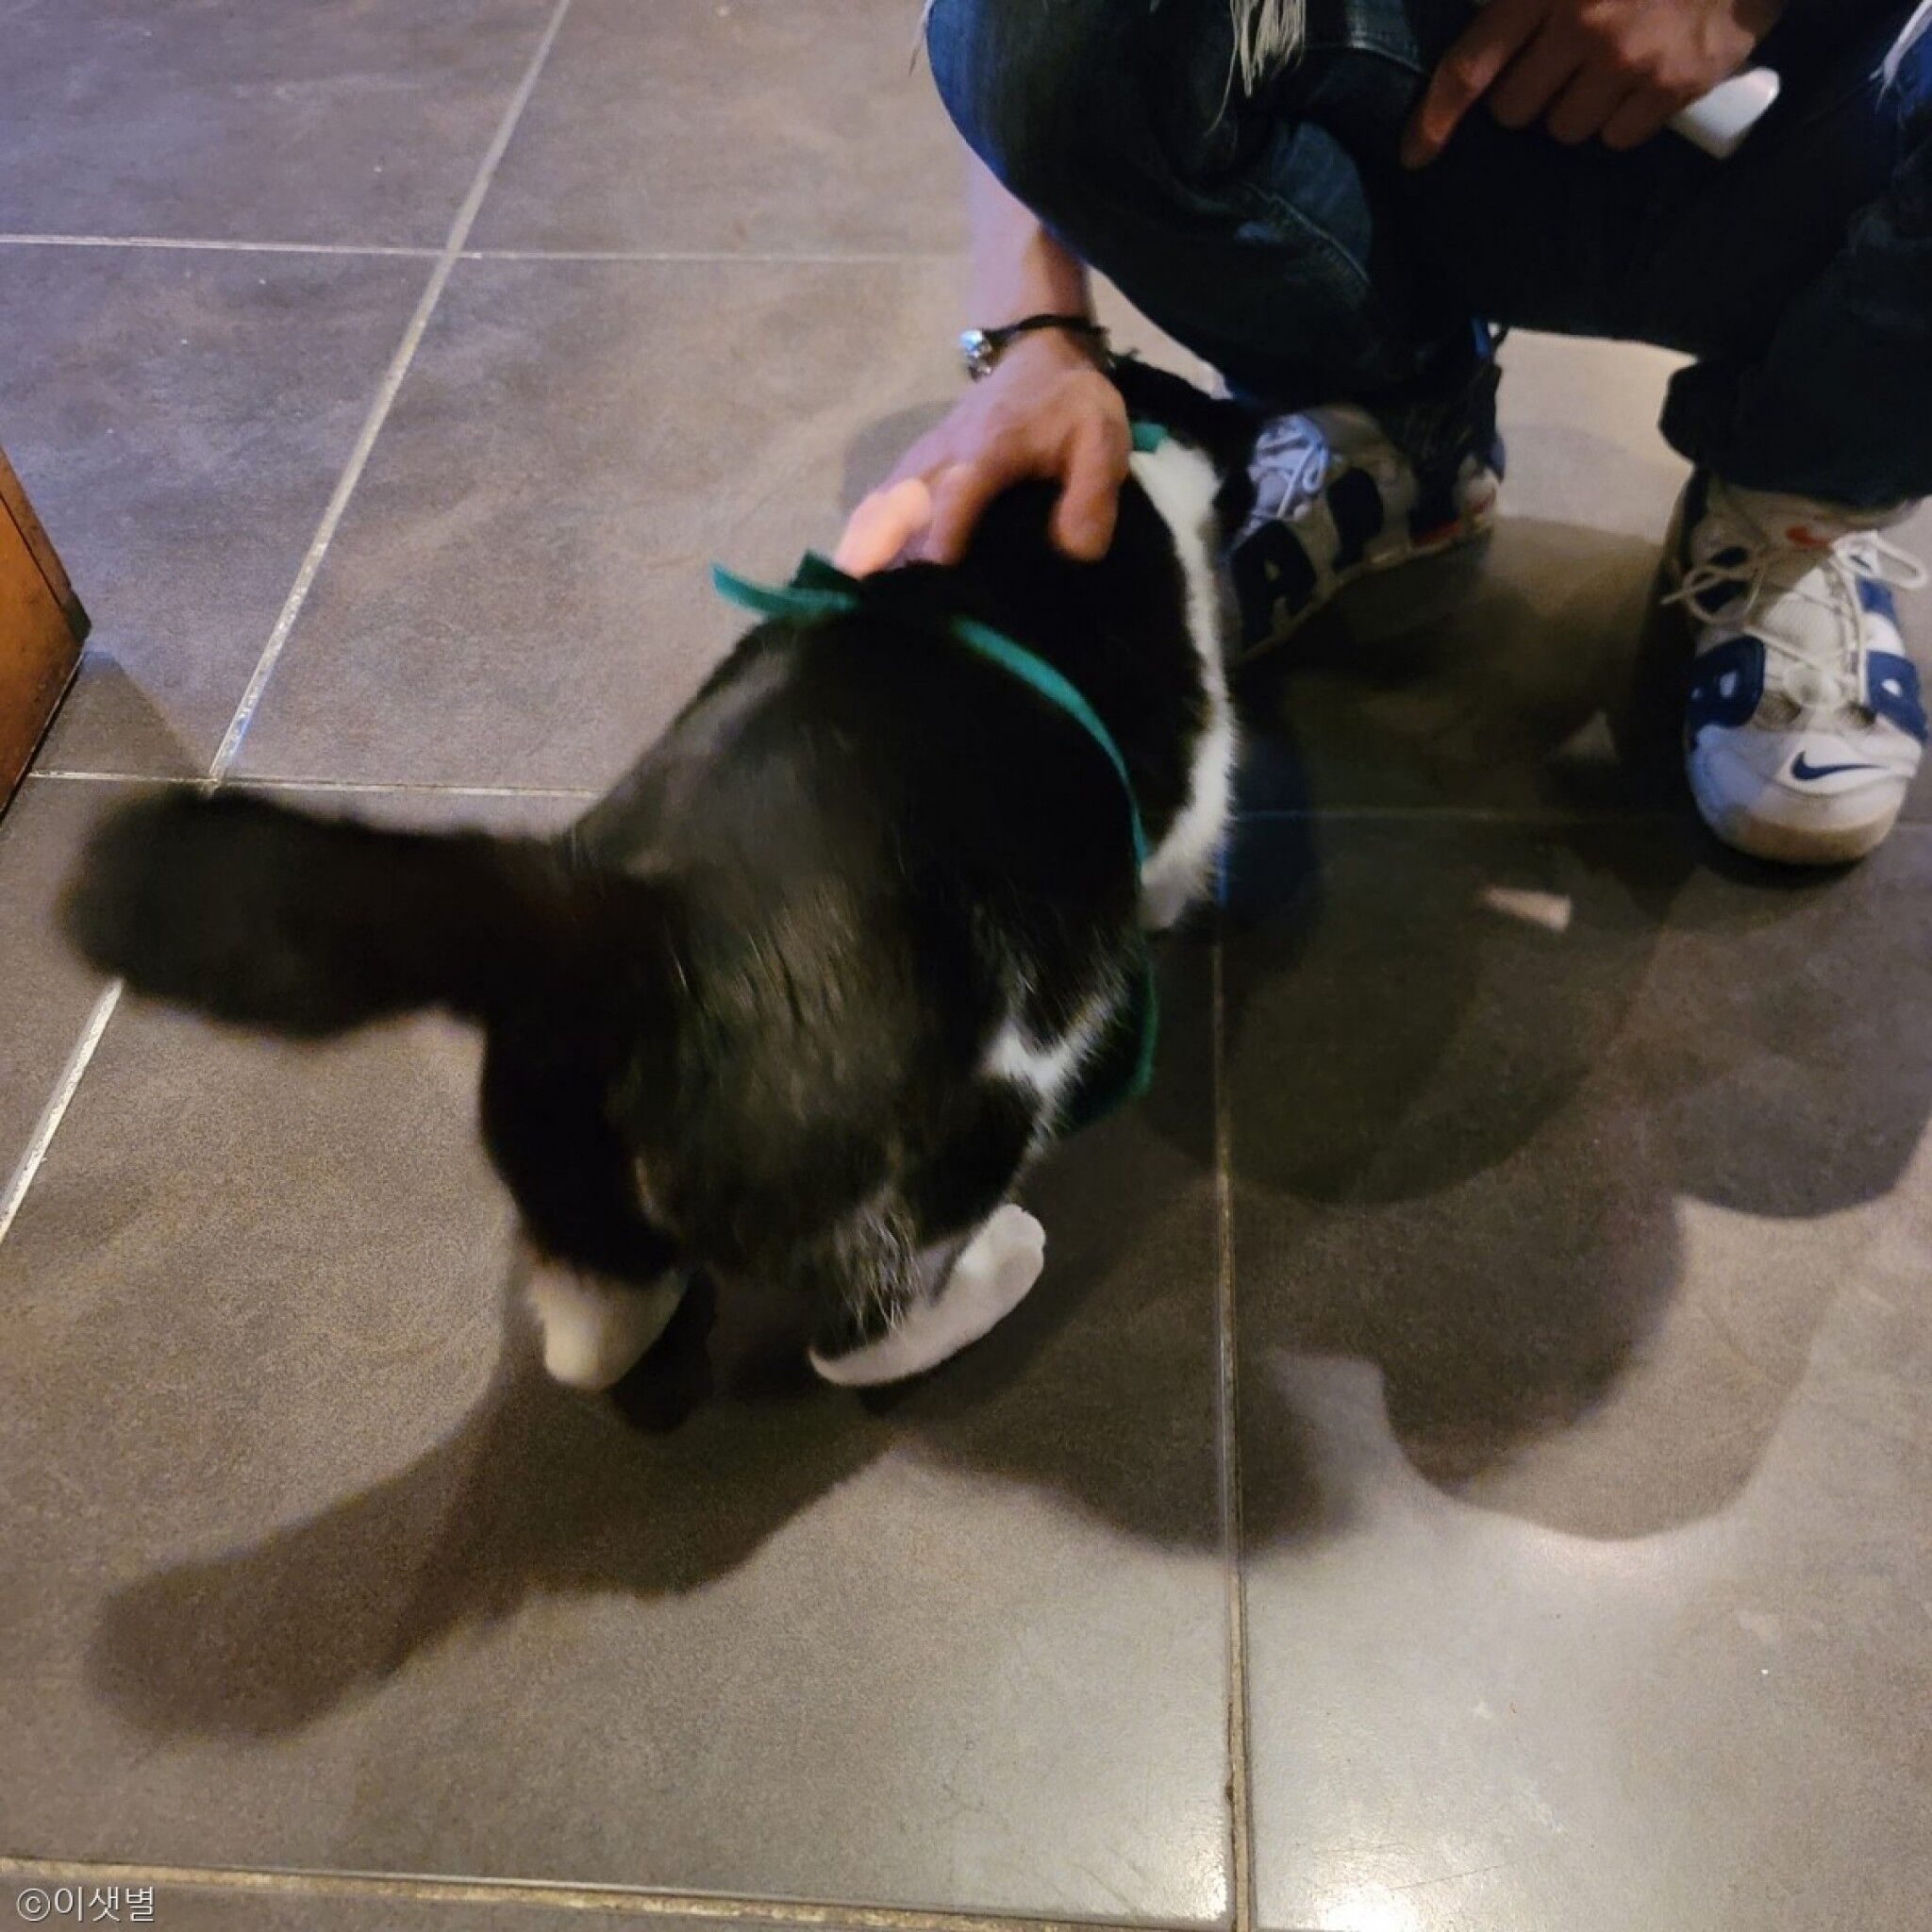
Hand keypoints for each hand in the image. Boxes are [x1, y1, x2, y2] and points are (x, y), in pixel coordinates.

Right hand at [836, 329, 1130, 572]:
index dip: (941, 540)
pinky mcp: (913, 468)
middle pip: (896, 507)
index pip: (954, 499)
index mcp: (986, 451)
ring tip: (852, 600)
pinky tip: (856, 577)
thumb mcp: (1100, 440)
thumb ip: (1091, 496)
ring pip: (879, 507)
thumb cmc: (1070, 403)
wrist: (1038, 354)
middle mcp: (941, 456)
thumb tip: (1072, 554)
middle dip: (877, 553)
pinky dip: (864, 537)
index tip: (931, 582)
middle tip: (863, 604)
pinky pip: (878, 504)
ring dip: (863, 550)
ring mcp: (921, 460)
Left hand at [1401, 0, 1783, 165]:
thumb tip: (1483, 19)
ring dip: (1575, 108)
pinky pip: (1619, 138)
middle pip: (1515, 110)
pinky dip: (1622, 119)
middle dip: (1525, 94)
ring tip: (1606, 64)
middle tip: (1556, 61)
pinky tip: (1640, 80)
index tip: (1414, 154)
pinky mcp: (1677, 84)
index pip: (1469, 68)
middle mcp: (1583, 25)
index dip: (1433, 119)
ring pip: (1565, 129)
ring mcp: (1631, 60)